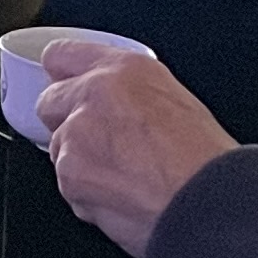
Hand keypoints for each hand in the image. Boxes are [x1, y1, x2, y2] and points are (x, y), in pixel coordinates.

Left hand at [38, 47, 244, 257]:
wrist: (207, 203)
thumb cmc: (204, 158)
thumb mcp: (175, 99)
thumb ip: (128, 92)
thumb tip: (110, 101)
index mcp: (124, 70)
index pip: (63, 55)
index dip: (64, 74)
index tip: (64, 83)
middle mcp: (93, 95)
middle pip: (50, 102)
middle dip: (67, 121)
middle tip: (104, 142)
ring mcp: (75, 136)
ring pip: (58, 148)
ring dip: (81, 162)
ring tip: (126, 176)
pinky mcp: (69, 175)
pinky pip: (68, 185)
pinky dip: (88, 193)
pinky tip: (123, 195)